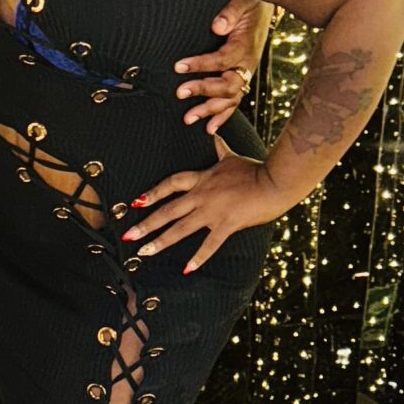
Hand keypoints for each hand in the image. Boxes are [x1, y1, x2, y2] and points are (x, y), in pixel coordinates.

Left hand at [122, 154, 290, 272]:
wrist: (274, 180)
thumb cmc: (255, 169)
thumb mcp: (231, 157)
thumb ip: (219, 148)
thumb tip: (213, 134)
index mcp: (202, 179)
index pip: (171, 184)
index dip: (152, 193)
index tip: (136, 201)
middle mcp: (202, 195)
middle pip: (168, 210)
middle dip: (147, 223)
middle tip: (129, 235)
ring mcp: (213, 211)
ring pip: (181, 228)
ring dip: (161, 241)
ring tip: (145, 252)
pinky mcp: (227, 224)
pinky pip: (209, 244)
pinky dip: (198, 258)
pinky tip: (186, 270)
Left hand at [174, 0, 272, 136]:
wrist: (263, 6)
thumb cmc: (250, 2)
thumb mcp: (242, 0)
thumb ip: (230, 13)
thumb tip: (216, 25)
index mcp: (245, 46)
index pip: (222, 60)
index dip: (200, 64)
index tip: (178, 66)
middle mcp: (248, 64)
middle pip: (227, 85)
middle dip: (203, 91)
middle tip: (179, 93)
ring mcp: (246, 73)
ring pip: (230, 98)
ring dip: (209, 110)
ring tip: (188, 118)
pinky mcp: (243, 77)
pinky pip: (234, 101)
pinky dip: (222, 116)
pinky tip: (209, 128)